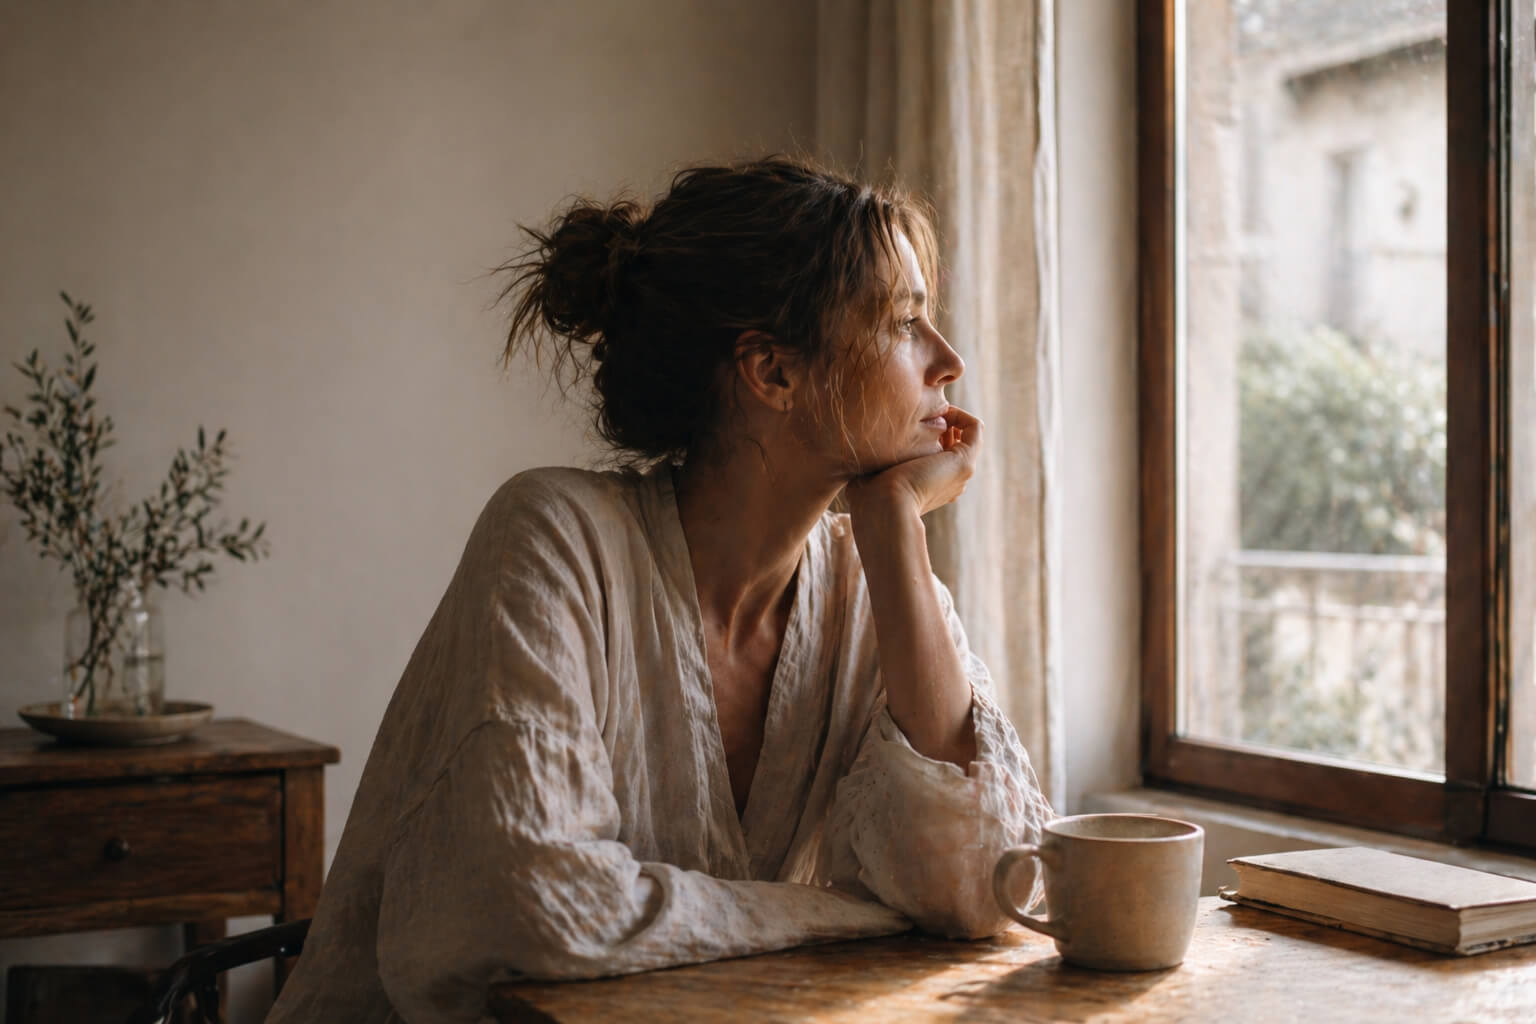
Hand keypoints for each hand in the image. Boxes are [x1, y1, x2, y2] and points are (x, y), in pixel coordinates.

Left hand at [845, 405, 982, 520]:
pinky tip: (939, 409)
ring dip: (949, 416)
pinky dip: (960, 413)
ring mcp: (959, 472)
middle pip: (952, 443)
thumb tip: (861, 448)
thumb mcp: (871, 474)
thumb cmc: (869, 497)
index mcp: (931, 487)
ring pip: (964, 434)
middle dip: (937, 425)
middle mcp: (949, 481)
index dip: (925, 434)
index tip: (904, 423)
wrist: (884, 507)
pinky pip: (974, 428)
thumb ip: (875, 461)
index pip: (937, 455)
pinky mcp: (964, 461)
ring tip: (928, 409)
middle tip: (917, 414)